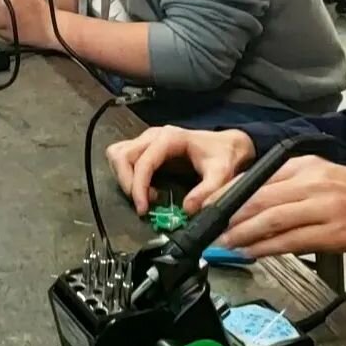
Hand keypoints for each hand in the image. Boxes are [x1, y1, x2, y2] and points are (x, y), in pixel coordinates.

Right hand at [106, 125, 255, 215]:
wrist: (227, 145)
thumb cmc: (223, 155)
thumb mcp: (221, 173)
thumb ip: (207, 191)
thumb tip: (187, 209)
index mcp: (169, 138)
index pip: (142, 161)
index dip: (138, 186)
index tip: (143, 208)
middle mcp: (154, 136)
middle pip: (122, 155)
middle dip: (127, 183)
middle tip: (143, 205)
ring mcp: (148, 140)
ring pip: (118, 154)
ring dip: (124, 178)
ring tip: (144, 196)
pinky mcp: (146, 148)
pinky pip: (124, 158)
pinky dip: (128, 175)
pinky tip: (146, 189)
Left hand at [216, 155, 345, 259]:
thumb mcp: (325, 176)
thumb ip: (291, 184)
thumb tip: (254, 201)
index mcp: (307, 166)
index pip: (258, 179)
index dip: (229, 193)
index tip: (208, 205)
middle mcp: (311, 183)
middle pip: (258, 198)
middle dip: (228, 215)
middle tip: (207, 227)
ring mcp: (321, 208)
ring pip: (270, 220)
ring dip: (242, 234)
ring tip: (222, 244)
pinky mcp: (331, 233)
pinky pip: (290, 241)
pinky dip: (266, 248)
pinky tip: (250, 253)